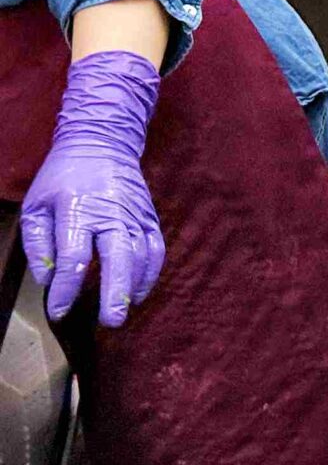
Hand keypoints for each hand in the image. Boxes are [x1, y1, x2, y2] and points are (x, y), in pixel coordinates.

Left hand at [22, 50, 164, 326]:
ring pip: (141, 256)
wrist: (103, 143)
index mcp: (77, 209)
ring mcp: (135, 215)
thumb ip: (38, 245)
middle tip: (111, 321)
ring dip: (133, 287)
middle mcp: (111, 213)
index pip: (74, 257)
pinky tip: (139, 292)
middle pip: (118, 258)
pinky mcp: (149, 217)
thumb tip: (49, 280)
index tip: (59, 312)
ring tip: (121, 313)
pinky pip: (156, 249)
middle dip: (115, 292)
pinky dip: (150, 273)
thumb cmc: (62, 177)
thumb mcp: (35, 206)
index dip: (66, 289)